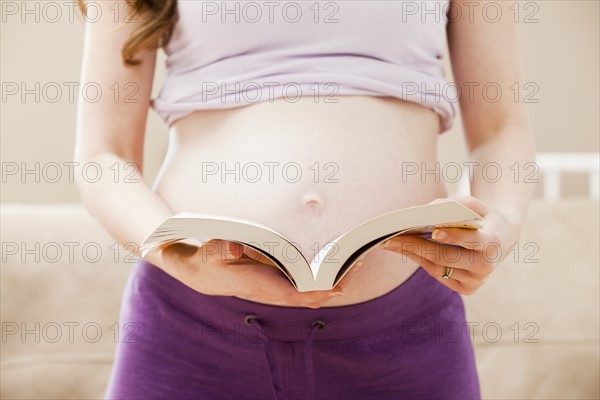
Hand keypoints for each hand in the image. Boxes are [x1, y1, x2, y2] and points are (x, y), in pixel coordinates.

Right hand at [157, 239, 345, 307]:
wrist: (204, 274)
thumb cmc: (210, 261)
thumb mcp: (212, 252)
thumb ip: (223, 249)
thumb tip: (235, 248)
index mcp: (260, 285)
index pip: (293, 295)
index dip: (317, 292)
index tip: (337, 287)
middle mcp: (272, 291)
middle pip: (311, 296)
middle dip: (335, 284)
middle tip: (357, 263)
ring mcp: (277, 289)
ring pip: (312, 292)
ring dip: (333, 281)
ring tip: (355, 261)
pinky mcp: (279, 282)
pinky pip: (306, 285)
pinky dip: (324, 279)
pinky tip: (337, 265)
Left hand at [381, 196, 518, 294]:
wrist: (502, 238)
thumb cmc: (483, 217)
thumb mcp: (474, 205)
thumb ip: (452, 206)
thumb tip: (422, 212)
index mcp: (494, 242)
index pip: (473, 241)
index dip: (454, 237)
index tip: (434, 231)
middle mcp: (486, 265)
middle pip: (446, 257)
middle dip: (416, 246)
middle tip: (392, 237)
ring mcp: (476, 280)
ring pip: (437, 267)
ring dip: (412, 254)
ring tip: (391, 242)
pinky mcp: (467, 289)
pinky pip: (437, 274)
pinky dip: (420, 260)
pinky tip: (405, 250)